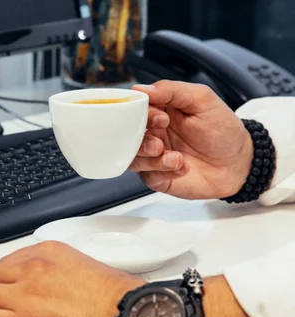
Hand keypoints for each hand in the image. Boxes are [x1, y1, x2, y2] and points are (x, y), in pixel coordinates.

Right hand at [130, 80, 252, 198]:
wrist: (239, 163)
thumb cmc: (223, 130)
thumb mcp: (202, 99)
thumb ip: (172, 90)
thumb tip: (140, 89)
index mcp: (158, 111)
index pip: (133, 110)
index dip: (139, 114)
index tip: (161, 118)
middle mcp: (152, 133)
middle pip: (126, 136)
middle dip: (141, 141)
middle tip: (159, 143)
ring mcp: (153, 157)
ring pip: (133, 158)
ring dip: (151, 159)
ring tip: (174, 158)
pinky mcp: (158, 177)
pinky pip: (147, 176)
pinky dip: (163, 172)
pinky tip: (182, 168)